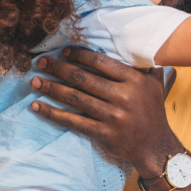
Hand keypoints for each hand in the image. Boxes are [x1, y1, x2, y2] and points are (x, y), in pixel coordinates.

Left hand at [29, 47, 182, 177]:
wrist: (155, 146)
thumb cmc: (153, 112)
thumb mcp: (156, 84)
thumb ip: (148, 65)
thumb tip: (141, 44)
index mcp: (133, 81)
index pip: (101, 62)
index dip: (80, 55)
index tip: (64, 52)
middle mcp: (122, 96)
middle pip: (83, 78)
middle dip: (59, 68)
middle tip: (41, 62)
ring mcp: (111, 116)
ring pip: (75, 98)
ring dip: (51, 88)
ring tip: (34, 81)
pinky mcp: (102, 133)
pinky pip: (73, 121)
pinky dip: (53, 113)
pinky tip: (38, 106)